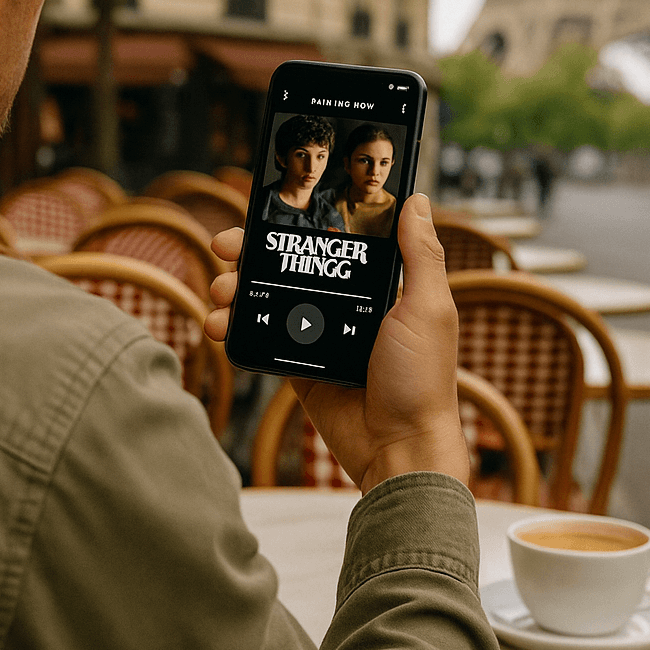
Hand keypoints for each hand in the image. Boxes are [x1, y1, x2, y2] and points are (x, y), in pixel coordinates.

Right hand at [206, 194, 466, 492]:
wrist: (398, 449)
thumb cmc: (423, 380)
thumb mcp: (428, 309)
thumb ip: (420, 254)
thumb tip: (418, 200)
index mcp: (377, 286)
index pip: (330, 242)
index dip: (296, 225)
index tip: (266, 212)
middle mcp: (346, 306)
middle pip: (289, 266)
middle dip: (252, 255)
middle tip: (226, 250)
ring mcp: (319, 335)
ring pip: (267, 299)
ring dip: (237, 289)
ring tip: (221, 293)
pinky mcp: (299, 366)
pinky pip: (262, 338)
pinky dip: (237, 327)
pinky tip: (221, 323)